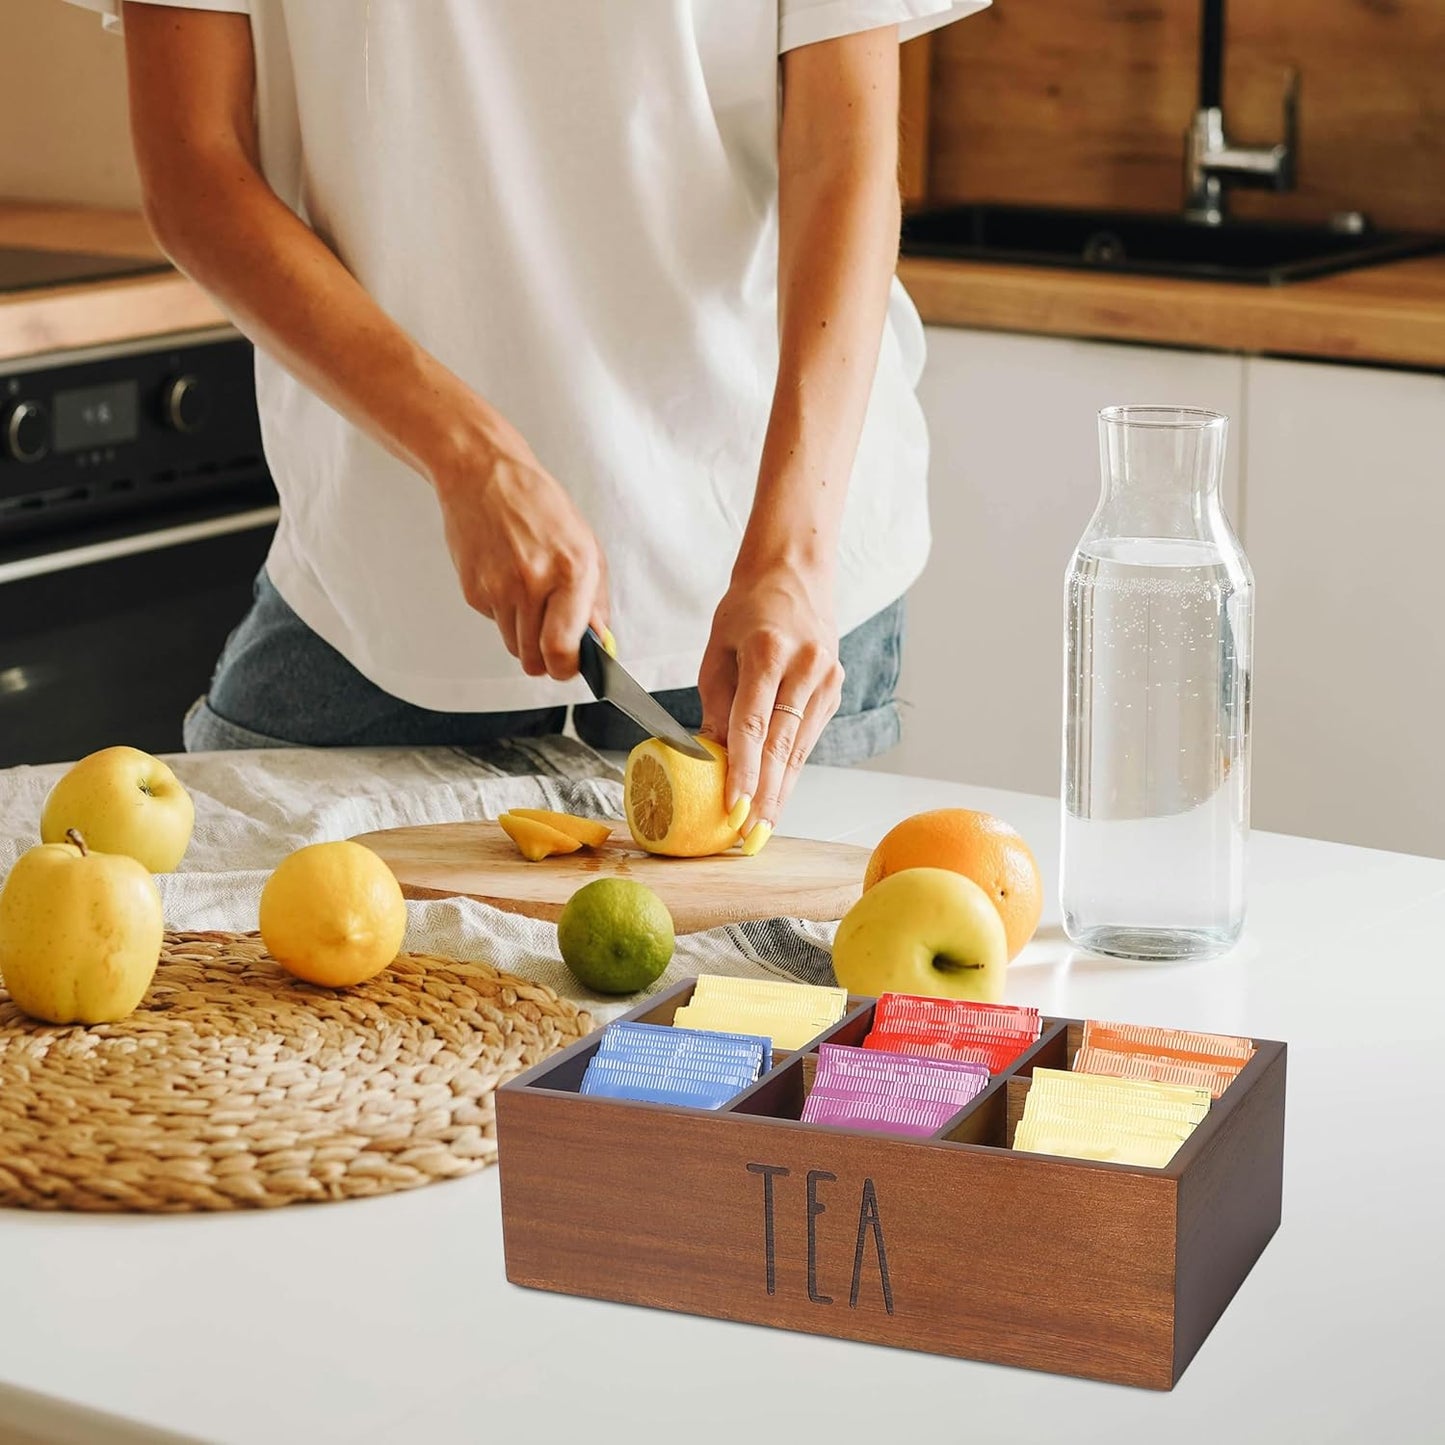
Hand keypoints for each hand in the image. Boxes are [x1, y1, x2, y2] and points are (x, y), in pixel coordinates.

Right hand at [431, 426, 608, 679]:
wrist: (483, 476)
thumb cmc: (539, 507)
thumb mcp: (585, 546)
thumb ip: (595, 601)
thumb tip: (599, 643)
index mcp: (570, 571)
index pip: (561, 649)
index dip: (566, 668)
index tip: (570, 666)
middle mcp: (531, 583)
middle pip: (534, 659)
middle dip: (546, 659)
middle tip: (554, 642)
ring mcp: (497, 589)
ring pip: (514, 646)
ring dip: (526, 636)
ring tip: (531, 598)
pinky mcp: (472, 591)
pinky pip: (495, 623)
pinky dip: (504, 613)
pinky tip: (507, 579)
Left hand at [698, 561, 844, 852]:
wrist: (794, 573)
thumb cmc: (746, 610)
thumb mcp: (717, 651)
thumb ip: (716, 704)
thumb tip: (709, 759)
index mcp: (768, 651)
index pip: (754, 724)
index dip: (744, 771)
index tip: (735, 808)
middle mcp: (805, 667)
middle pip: (783, 745)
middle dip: (766, 796)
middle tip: (750, 837)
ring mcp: (826, 679)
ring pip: (799, 748)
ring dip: (780, 791)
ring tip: (761, 829)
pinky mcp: (834, 690)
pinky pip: (807, 738)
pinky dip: (790, 768)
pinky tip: (777, 797)